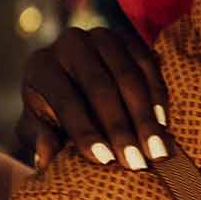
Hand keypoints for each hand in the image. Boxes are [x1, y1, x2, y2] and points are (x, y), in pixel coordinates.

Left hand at [16, 25, 171, 170]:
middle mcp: (70, 44)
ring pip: (128, 77)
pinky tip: (163, 124)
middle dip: (121, 127)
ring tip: (156, 151)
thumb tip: (48, 157)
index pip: (66, 101)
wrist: (73, 79)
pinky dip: (158, 96)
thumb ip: (40, 140)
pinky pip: (148, 66)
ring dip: (145, 117)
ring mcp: (102, 37)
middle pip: (100, 87)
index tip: (105, 161)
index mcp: (41, 66)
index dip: (85, 132)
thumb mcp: (38, 127)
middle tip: (136, 162)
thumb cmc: (52, 112)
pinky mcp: (128, 38)